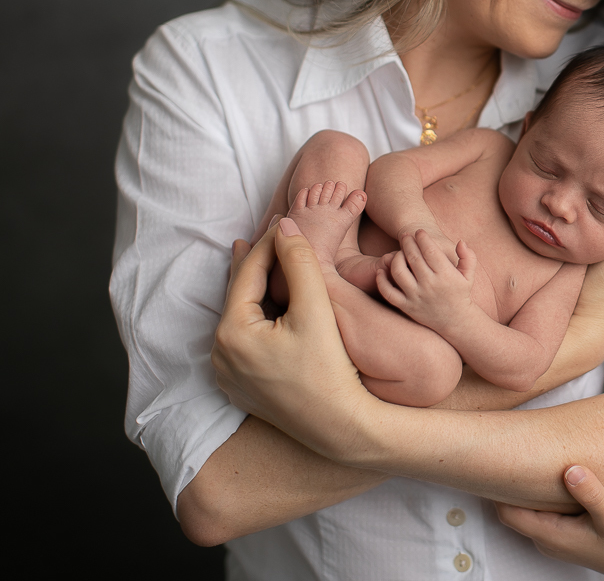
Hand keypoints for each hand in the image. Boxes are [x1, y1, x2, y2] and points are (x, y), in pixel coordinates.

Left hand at [213, 218, 375, 462]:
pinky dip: (255, 318)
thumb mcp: (316, 308)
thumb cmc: (330, 369)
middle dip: (255, 263)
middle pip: (239, 295)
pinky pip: (244, 342)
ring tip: (260, 264)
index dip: (268, 243)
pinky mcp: (242, 388)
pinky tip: (265, 310)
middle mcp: (220, 355)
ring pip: (240, 318)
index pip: (248, 273)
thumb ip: (299, 262)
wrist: (339, 427)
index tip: (284, 220)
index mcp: (232, 333)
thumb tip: (283, 226)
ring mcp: (228, 375)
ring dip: (254, 290)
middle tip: (263, 234)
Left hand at [376, 230, 477, 331]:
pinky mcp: (406, 307)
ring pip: (398, 272)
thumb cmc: (461, 293)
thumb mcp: (469, 275)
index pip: (430, 250)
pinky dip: (381, 280)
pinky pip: (388, 292)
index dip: (422, 237)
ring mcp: (416, 297)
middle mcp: (430, 285)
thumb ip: (468, 257)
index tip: (419, 231)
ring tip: (399, 252)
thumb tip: (460, 241)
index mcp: (446, 276)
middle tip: (405, 235)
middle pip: (413, 257)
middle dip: (407, 242)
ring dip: (396, 257)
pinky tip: (382, 270)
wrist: (456, 321)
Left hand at [496, 465, 603, 579]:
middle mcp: (548, 538)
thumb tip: (571, 470)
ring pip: (527, 509)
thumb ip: (591, 493)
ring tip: (527, 457)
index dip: (495, 487)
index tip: (496, 459)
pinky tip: (553, 476)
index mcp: (552, 535)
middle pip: (512, 509)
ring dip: (524, 488)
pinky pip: (541, 511)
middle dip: (506, 483)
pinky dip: (539, 493)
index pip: (506, 511)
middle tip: (508, 450)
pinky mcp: (566, 533)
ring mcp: (556, 537)